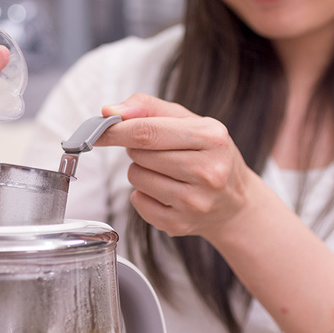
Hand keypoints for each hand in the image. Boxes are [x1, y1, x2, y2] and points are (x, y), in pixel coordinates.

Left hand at [95, 93, 257, 240]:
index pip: (148, 132)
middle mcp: (208, 171)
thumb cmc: (208, 154)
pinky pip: (138, 202)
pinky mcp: (180, 224)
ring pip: (136, 178)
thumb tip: (110, 111)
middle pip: (139, 154)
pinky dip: (143, 194)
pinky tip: (166, 192)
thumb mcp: (189, 121)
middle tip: (156, 151)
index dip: (116, 130)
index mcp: (212, 137)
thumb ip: (148, 108)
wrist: (234, 201)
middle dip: (136, 149)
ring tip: (166, 172)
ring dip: (140, 171)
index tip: (99, 129)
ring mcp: (195, 202)